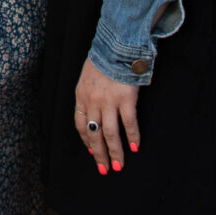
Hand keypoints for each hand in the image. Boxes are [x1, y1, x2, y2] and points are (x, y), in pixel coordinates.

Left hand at [74, 58, 141, 172]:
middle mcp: (93, 101)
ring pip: (110, 133)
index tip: (91, 152)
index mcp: (81, 96)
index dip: (86, 141)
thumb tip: (93, 115)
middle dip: (99, 154)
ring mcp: (109, 101)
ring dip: (115, 152)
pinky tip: (135, 147)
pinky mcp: (126, 99)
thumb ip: (88, 95)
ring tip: (118, 165)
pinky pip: (129, 123)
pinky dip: (133, 136)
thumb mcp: (87, 77)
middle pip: (94, 134)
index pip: (80, 125)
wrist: (116, 45)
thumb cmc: (103, 61)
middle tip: (104, 169)